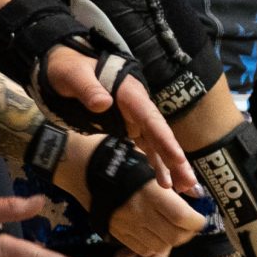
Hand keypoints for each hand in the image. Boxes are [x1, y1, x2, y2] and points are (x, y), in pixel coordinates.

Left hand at [41, 44, 195, 193]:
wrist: (66, 66)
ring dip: (170, 165)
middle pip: (160, 134)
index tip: (178, 158)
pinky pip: (147, 146)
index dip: (165, 139)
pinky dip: (156, 163)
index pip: (150, 118)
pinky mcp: (129, 126)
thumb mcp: (72, 75)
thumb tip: (102, 103)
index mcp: (128, 93)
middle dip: (175, 159)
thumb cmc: (69, 68)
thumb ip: (88, 89)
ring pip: (157, 143)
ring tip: (184, 189)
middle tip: (189, 183)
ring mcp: (134, 118)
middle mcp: (137, 106)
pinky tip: (165, 181)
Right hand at [97, 156, 206, 256]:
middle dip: (187, 233)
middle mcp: (141, 213)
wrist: (81, 167)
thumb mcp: (148, 162)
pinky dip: (153, 245)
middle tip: (189, 224)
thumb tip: (194, 192)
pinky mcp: (117, 233)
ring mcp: (128, 226)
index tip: (200, 217)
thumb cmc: (118, 158)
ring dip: (170, 240)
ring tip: (171, 228)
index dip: (197, 221)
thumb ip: (170, 179)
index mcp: (151, 193)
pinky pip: (142, 249)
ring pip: (160, 246)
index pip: (183, 218)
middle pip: (174, 236)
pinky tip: (154, 233)